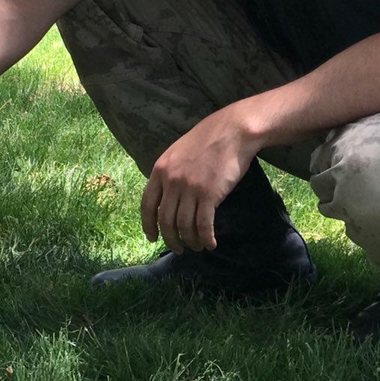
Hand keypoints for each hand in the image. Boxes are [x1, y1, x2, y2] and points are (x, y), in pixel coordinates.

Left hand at [140, 104, 263, 253]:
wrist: (231, 131)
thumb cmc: (208, 141)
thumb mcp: (178, 153)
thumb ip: (169, 173)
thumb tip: (166, 197)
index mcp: (160, 170)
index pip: (147, 204)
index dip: (148, 225)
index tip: (152, 238)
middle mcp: (171, 181)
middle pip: (165, 220)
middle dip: (170, 239)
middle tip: (178, 248)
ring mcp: (189, 188)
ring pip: (184, 226)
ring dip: (190, 241)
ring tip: (196, 247)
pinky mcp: (209, 194)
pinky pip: (203, 225)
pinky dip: (205, 238)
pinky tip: (210, 244)